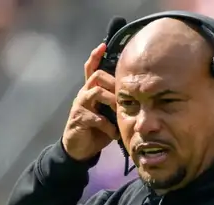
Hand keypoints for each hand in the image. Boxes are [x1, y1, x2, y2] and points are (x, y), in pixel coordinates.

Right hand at [61, 44, 118, 161]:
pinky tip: (114, 134)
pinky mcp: (78, 119)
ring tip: (119, 111)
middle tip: (124, 95)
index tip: (103, 45)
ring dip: (111, 101)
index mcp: (90, 91)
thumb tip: (135, 98)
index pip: (90, 69)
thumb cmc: (95, 130)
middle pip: (97, 76)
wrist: (79, 149)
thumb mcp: (107, 115)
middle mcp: (84, 95)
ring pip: (96, 92)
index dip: (95, 57)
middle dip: (113, 83)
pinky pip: (96, 117)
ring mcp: (80, 106)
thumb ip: (115, 105)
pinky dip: (108, 126)